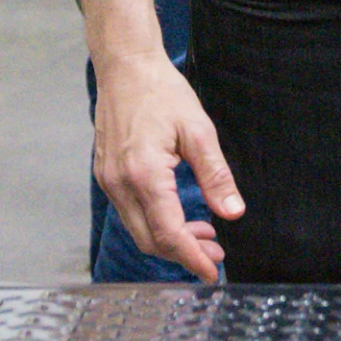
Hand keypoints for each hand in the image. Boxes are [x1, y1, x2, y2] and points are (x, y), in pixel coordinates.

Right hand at [93, 49, 242, 280]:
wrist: (125, 67)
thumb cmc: (162, 92)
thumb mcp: (199, 130)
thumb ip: (216, 175)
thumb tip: (233, 212)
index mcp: (144, 174)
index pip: (168, 233)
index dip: (192, 258)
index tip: (212, 273)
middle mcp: (120, 183)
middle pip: (150, 240)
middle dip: (183, 254)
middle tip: (216, 253)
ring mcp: (108, 181)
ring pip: (137, 230)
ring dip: (169, 240)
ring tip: (204, 235)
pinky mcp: (106, 175)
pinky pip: (129, 213)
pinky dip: (154, 223)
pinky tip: (178, 215)